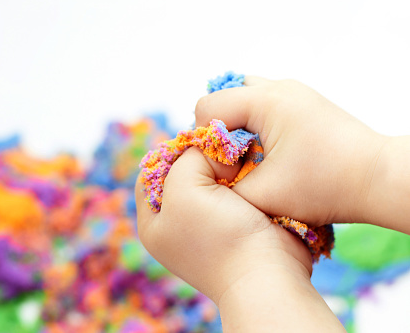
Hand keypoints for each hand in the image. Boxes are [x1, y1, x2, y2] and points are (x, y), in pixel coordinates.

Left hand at [135, 147, 344, 331]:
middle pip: (182, 176)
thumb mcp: (185, 188)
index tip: (194, 144)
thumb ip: (187, 159)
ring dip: (226, 168)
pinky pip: (235, 191)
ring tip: (238, 159)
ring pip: (212, 181)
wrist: (268, 275)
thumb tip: (212, 154)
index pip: (150, 174)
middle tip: (219, 149)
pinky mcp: (237, 225)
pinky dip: (243, 180)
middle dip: (201, 160)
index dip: (169, 153)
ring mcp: (208, 227)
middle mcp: (178, 226)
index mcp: (155, 224)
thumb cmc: (220, 237)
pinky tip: (251, 172)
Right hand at [195, 77, 387, 226]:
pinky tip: (266, 150)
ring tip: (248, 154)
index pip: (207, 106)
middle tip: (232, 160)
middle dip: (218, 129)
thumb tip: (205, 177)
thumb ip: (222, 186)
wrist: (378, 179)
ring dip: (237, 124)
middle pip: (223, 97)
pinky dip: (255, 123)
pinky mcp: (303, 101)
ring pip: (243, 97)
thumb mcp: (262, 195)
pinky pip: (263, 103)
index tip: (223, 167)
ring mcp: (293, 91)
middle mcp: (278, 87)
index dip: (204, 139)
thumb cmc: (325, 187)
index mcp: (265, 101)